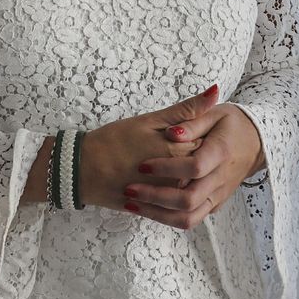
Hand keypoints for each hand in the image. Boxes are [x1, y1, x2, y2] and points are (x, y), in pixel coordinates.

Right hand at [24, 86, 218, 208]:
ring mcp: (170, 195)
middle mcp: (180, 176)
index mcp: (181, 150)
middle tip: (165, 147)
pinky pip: (178, 204)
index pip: (210, 142)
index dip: (199, 134)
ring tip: (160, 162)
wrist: (82, 170)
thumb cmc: (113, 141)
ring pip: (192, 184)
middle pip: (204, 164)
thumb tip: (216, 90)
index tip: (179, 132)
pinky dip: (173, 192)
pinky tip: (160, 181)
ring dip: (184, 175)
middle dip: (193, 155)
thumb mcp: (149, 120)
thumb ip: (186, 109)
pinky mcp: (159, 208)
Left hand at [121, 101, 264, 230]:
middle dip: (155, 197)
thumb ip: (191, 119)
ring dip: (157, 214)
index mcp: (221, 153)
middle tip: (129, 189)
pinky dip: (166, 217)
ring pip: (188, 217)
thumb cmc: (231, 124)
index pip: (193, 167)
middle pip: (188, 199)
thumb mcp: (214, 114)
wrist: (257, 142)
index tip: (142, 165)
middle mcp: (221, 179)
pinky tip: (145, 208)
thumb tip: (172, 132)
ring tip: (130, 204)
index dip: (166, 168)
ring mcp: (218, 196)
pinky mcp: (214, 204)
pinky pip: (190, 219)